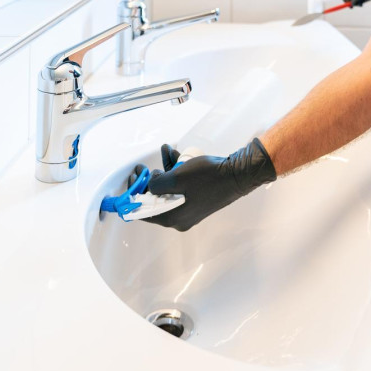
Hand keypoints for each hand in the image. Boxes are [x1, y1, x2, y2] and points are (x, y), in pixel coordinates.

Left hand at [128, 139, 275, 231]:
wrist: (238, 175)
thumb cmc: (208, 178)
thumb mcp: (176, 178)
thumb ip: (156, 183)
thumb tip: (151, 183)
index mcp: (173, 218)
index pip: (144, 212)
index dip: (134, 195)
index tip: (132, 180)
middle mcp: (180, 217)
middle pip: (156, 199)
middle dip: (148, 179)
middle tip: (142, 167)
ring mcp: (190, 208)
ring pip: (169, 189)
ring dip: (164, 170)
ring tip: (163, 151)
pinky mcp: (197, 198)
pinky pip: (181, 186)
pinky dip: (177, 171)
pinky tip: (173, 153)